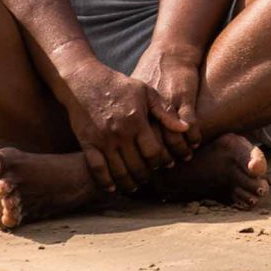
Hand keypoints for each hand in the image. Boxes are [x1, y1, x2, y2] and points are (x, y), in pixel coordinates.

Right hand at [58, 58, 175, 191]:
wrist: (84, 81)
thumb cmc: (119, 86)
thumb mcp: (146, 92)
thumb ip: (165, 111)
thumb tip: (186, 128)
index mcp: (137, 121)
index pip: (154, 152)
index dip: (161, 162)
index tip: (166, 165)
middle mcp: (121, 133)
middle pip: (137, 165)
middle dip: (146, 176)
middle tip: (150, 179)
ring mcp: (103, 140)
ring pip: (118, 171)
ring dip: (128, 183)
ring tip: (134, 187)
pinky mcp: (87, 143)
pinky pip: (96, 169)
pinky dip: (105, 182)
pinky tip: (112, 188)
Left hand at [130, 43, 204, 162]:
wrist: (169, 53)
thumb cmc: (150, 74)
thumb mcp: (135, 94)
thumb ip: (130, 115)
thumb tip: (118, 139)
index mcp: (134, 112)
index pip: (136, 144)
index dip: (142, 158)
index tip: (148, 166)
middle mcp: (148, 111)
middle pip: (154, 146)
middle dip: (161, 160)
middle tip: (167, 168)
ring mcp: (167, 105)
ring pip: (173, 138)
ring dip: (180, 151)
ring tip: (185, 157)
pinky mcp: (184, 98)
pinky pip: (190, 125)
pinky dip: (194, 136)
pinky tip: (196, 142)